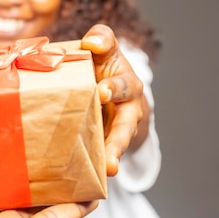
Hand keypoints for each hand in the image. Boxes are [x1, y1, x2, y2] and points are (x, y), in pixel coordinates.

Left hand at [81, 24, 149, 175]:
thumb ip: (101, 39)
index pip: (123, 83)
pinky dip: (99, 167)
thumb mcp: (104, 50)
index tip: (101, 92)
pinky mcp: (108, 144)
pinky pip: (105, 157)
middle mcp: (128, 109)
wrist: (111, 92)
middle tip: (109, 145)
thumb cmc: (103, 67)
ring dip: (113, 156)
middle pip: (126, 124)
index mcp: (126, 83)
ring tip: (109, 169)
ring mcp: (120, 129)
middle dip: (118, 135)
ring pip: (119, 144)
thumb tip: (91, 42)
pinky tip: (89, 178)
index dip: (114, 87)